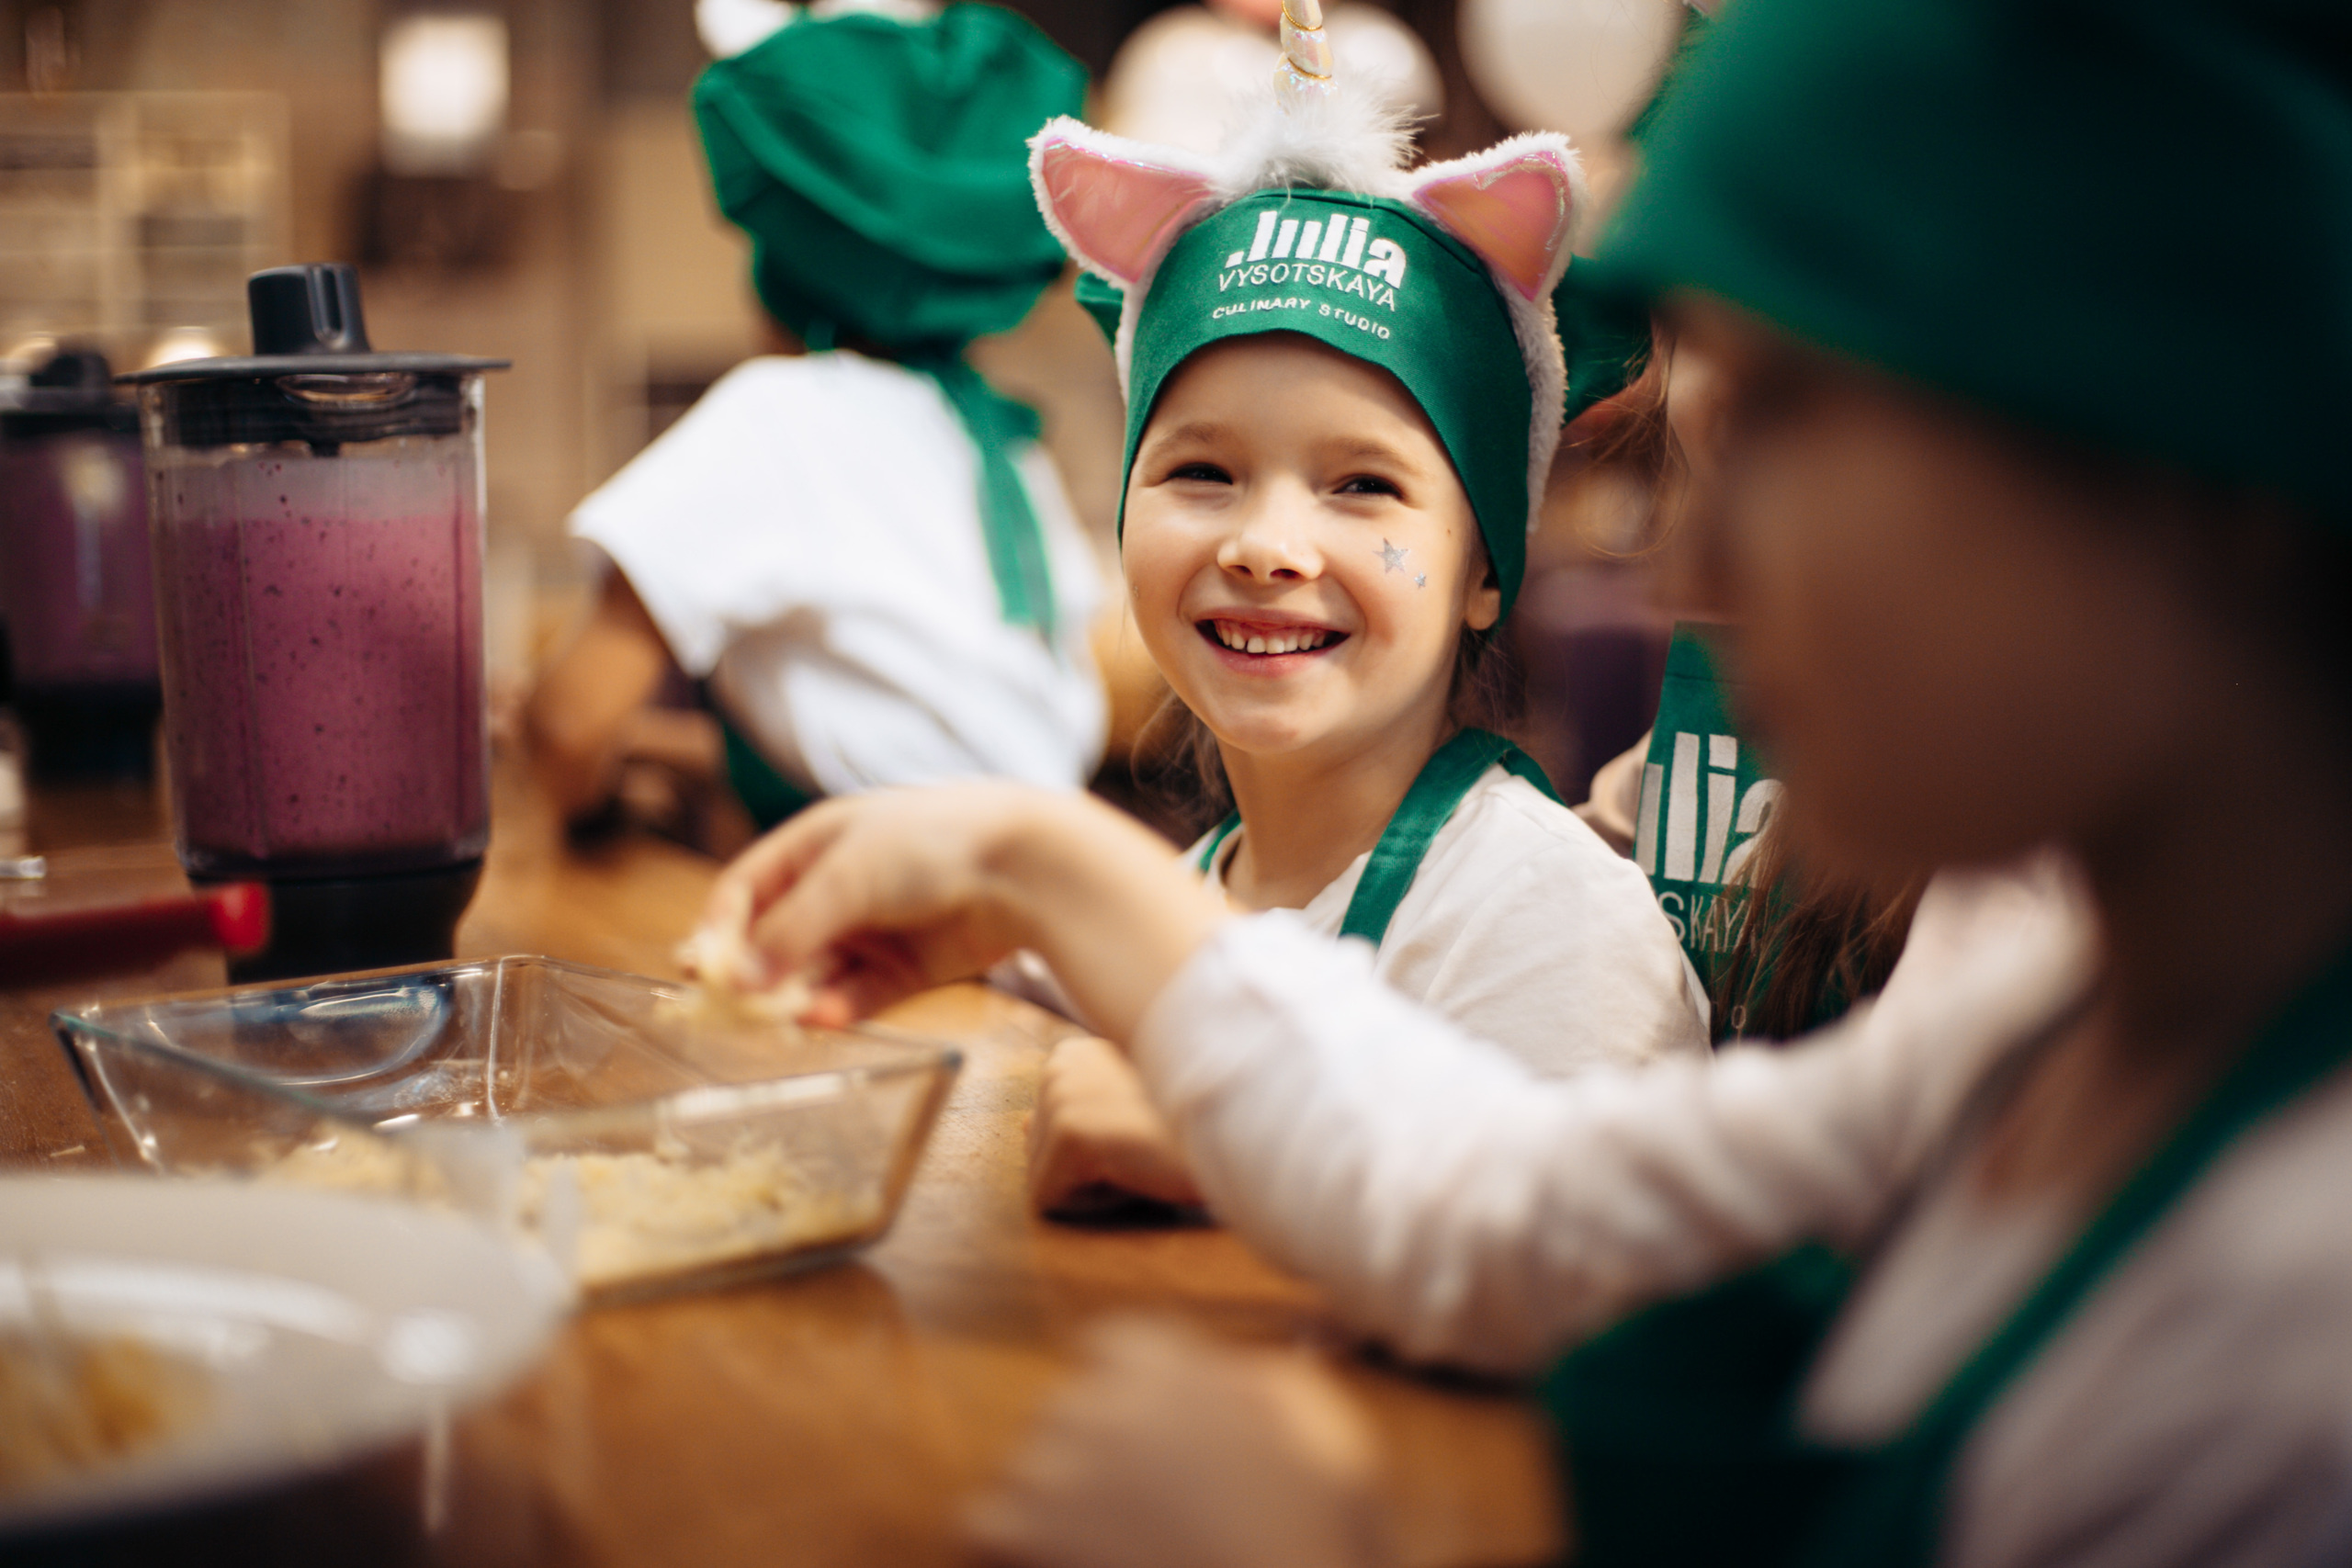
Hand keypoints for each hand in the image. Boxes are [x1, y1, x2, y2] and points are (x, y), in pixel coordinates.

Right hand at [693, 784, 1043, 1023]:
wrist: (1024, 865)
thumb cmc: (933, 841)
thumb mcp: (848, 876)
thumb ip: (791, 929)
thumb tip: (736, 979)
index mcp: (816, 847)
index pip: (746, 891)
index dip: (720, 928)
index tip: (697, 969)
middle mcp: (839, 890)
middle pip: (775, 941)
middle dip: (752, 976)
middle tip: (726, 1011)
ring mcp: (873, 931)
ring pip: (813, 975)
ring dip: (793, 997)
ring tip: (778, 1020)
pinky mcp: (905, 970)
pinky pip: (856, 997)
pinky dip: (837, 1010)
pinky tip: (822, 1019)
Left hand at [968, 1318, 1388, 1567]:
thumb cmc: (1316, 1539)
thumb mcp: (1323, 1437)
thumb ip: (1266, 1388)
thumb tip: (1234, 1375)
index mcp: (1172, 1367)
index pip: (1115, 1343)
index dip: (1131, 1385)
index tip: (1147, 1425)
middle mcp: (1102, 1402)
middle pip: (1067, 1410)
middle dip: (1094, 1454)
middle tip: (1139, 1510)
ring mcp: (1053, 1469)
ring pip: (1024, 1469)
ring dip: (1053, 1505)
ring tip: (1107, 1551)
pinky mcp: (1021, 1533)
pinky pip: (985, 1526)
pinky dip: (1012, 1551)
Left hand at [1027, 1036, 1204, 1214]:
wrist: (1243, 1132)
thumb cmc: (1193, 1128)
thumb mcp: (1125, 1114)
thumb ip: (1073, 1112)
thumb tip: (1021, 1126)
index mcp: (1073, 1053)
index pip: (1046, 1134)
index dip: (1093, 1151)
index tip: (1138, 1135)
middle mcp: (1060, 1063)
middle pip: (1037, 1156)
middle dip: (1087, 1169)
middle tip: (1143, 1149)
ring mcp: (1062, 1095)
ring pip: (1043, 1180)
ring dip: (1092, 1186)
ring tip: (1141, 1158)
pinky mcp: (1069, 1132)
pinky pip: (1050, 1201)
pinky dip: (1093, 1205)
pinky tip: (1135, 1174)